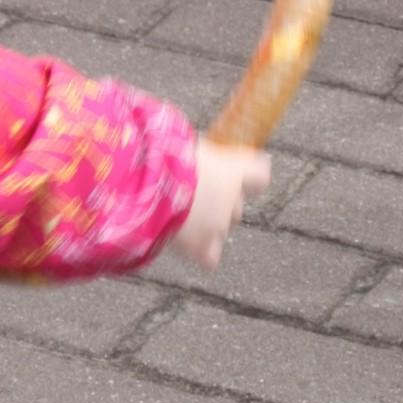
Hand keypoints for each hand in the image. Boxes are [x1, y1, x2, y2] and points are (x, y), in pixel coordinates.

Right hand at [166, 139, 270, 269]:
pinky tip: (184, 242)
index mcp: (233, 171)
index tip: (236, 173)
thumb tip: (198, 155)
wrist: (143, 184)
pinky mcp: (200, 247)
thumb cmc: (160, 157)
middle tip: (194, 194)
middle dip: (221, 203)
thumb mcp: (185, 144)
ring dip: (208, 225)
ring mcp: (217, 226)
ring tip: (179, 215)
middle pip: (237, 206)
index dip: (249, 175)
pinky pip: (209, 257)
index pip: (260, 175)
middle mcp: (231, 201)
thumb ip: (201, 155)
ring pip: (222, 229)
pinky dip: (200, 252)